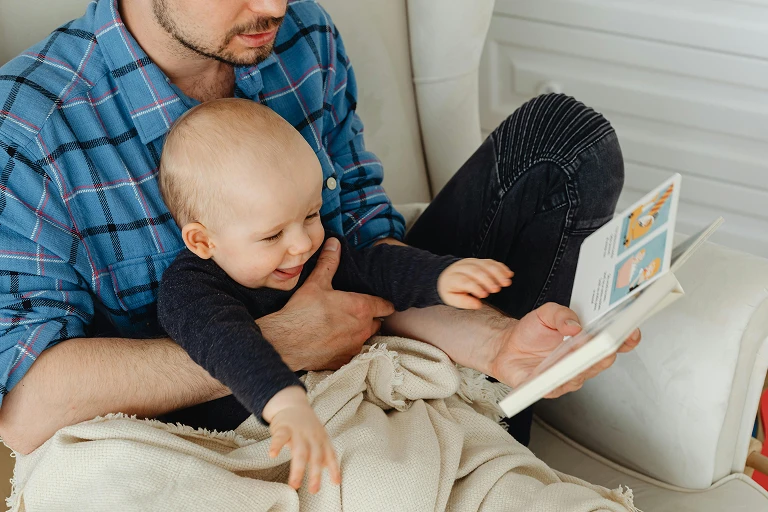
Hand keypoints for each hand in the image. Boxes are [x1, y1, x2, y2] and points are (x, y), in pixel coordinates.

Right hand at [257, 238, 394, 370]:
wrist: (286, 342)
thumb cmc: (302, 312)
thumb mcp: (316, 283)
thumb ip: (329, 262)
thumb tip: (335, 243)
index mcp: (361, 308)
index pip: (386, 306)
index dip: (384, 302)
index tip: (379, 301)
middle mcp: (363, 329)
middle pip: (376, 322)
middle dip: (370, 317)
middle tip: (355, 310)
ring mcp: (354, 347)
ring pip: (364, 338)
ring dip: (358, 332)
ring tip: (342, 326)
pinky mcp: (343, 361)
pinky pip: (351, 352)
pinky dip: (346, 347)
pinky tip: (332, 340)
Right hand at [264, 387, 340, 492]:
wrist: (292, 404)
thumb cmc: (307, 426)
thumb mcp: (319, 437)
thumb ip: (324, 454)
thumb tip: (332, 473)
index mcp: (322, 439)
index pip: (330, 454)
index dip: (333, 468)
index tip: (335, 482)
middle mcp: (312, 436)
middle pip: (315, 456)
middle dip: (315, 474)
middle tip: (314, 490)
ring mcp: (298, 431)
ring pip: (299, 451)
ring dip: (298, 469)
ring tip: (295, 484)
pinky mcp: (284, 427)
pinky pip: (280, 437)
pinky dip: (276, 445)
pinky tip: (272, 455)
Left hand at [437, 259, 513, 308]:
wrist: (447, 275)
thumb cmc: (451, 290)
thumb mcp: (452, 299)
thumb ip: (464, 302)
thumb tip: (478, 304)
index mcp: (453, 278)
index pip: (464, 281)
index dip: (475, 287)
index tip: (484, 295)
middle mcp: (461, 267)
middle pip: (476, 271)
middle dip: (488, 280)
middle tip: (497, 289)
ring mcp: (471, 262)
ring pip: (485, 264)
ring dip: (497, 273)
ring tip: (506, 282)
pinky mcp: (479, 260)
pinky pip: (490, 261)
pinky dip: (500, 267)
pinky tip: (508, 274)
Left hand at [487, 303, 640, 397]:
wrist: (506, 345)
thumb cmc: (531, 331)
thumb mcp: (546, 313)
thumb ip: (561, 314)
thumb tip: (574, 325)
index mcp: (587, 343)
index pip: (614, 343)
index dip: (626, 339)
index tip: (630, 331)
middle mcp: (581, 362)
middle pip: (601, 361)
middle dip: (605, 351)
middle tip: (604, 341)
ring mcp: (567, 377)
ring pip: (581, 374)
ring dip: (581, 365)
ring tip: (579, 353)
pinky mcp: (548, 388)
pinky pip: (555, 387)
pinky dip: (555, 380)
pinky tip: (554, 373)